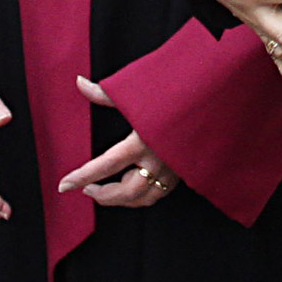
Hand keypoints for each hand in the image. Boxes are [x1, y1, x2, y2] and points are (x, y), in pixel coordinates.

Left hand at [57, 75, 179, 208]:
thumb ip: (106, 93)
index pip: (104, 166)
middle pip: (125, 192)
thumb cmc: (177, 93)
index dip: (82, 177)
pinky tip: (134, 187)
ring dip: (121, 199)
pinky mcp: (184, 171)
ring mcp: (173, 169)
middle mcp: (158, 160)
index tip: (64, 185)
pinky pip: (159, 193)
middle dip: (102, 195)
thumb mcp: (138, 91)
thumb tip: (79, 83)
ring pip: (143, 198)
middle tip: (86, 189)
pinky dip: (142, 196)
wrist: (217, 99)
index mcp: (142, 141)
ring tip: (105, 192)